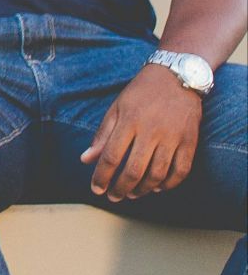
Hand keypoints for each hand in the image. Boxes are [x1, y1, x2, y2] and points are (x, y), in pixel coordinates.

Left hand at [80, 65, 201, 200]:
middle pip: (133, 170)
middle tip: (113, 197)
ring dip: (143, 189)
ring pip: (157, 174)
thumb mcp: (116, 108)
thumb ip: (102, 135)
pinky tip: (157, 187)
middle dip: (120, 188)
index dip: (101, 176)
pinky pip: (181, 170)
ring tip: (132, 194)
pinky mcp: (190, 141)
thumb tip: (85, 160)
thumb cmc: (141, 94)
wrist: (177, 77)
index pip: (111, 157)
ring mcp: (173, 137)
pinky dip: (169, 184)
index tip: (96, 189)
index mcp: (129, 122)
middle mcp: (151, 131)